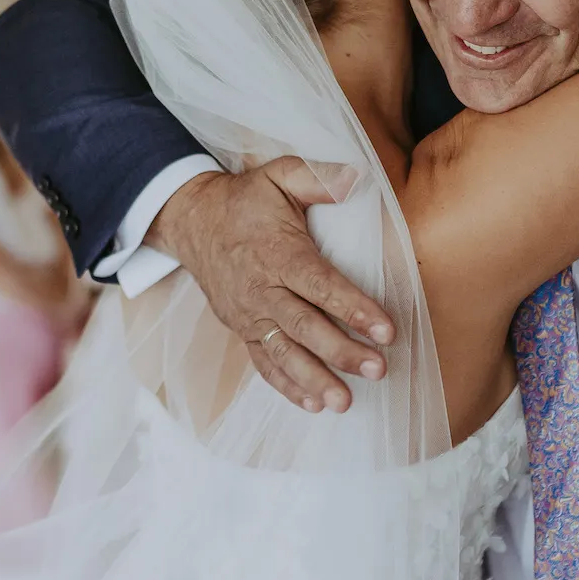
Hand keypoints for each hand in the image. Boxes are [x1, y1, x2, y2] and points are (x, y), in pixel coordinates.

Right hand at [151, 158, 395, 412]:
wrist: (192, 221)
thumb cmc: (246, 200)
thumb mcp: (280, 175)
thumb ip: (318, 178)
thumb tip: (357, 178)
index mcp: (278, 253)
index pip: (320, 285)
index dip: (354, 308)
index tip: (386, 330)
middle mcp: (262, 289)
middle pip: (304, 326)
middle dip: (341, 352)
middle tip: (378, 370)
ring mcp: (249, 314)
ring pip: (283, 352)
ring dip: (314, 379)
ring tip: (344, 402)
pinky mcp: (241, 329)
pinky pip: (263, 363)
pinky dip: (286, 385)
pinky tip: (313, 404)